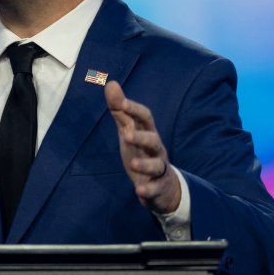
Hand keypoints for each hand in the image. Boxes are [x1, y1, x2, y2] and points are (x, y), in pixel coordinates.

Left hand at [105, 80, 180, 213]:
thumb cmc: (142, 152)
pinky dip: (147, 190)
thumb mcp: (129, 131)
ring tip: (131, 163)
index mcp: (148, 133)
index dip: (133, 109)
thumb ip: (120, 110)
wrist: (162, 186)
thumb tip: (110, 83)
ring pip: (155, 165)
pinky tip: (138, 191)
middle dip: (141, 136)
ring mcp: (159, 169)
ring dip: (144, 164)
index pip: (145, 118)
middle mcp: (156, 149)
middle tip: (126, 135)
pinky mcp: (158, 187)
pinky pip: (154, 189)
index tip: (119, 101)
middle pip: (153, 140)